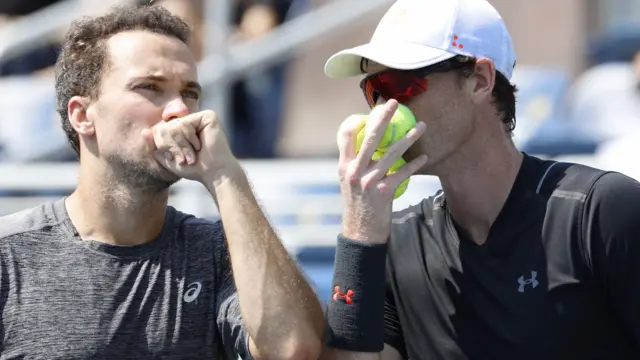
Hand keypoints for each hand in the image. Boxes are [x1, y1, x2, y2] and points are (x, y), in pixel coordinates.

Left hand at [141, 110, 240, 185]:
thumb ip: (155, 146)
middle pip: (165, 126)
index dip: (163, 146)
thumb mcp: (168, 159)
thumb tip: (144, 132)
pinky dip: (189, 139)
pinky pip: (185, 123)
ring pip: (175, 125)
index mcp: (182, 129)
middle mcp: (191, 120)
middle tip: (184, 159)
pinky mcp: (208, 116)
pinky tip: (200, 146)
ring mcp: (200, 117)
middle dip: (172, 146)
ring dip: (182, 145)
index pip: (160, 129)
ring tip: (192, 155)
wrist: (214, 173)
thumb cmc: (194, 169)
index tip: (177, 159)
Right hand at [337, 100, 426, 243]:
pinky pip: (402, 173)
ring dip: (409, 137)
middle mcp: (355, 171)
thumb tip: (369, 143)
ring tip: (421, 126)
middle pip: (370, 137)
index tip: (370, 111)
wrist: (360, 232)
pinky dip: (415, 164)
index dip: (356, 120)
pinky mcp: (383, 192)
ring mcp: (369, 181)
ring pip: (391, 153)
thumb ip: (356, 163)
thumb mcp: (349, 182)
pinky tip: (425, 157)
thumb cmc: (358, 204)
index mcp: (344, 165)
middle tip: (394, 103)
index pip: (345, 134)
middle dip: (383, 117)